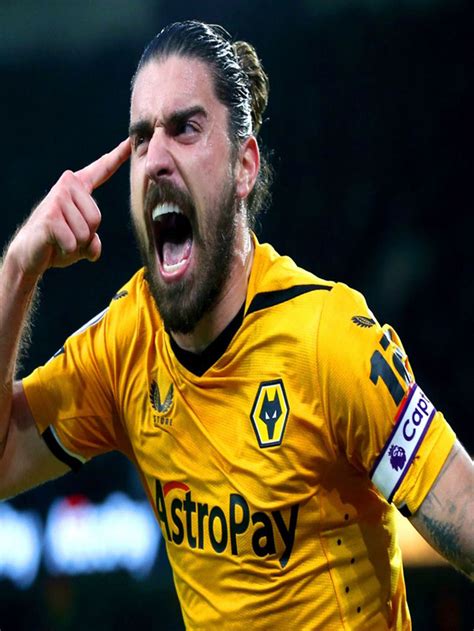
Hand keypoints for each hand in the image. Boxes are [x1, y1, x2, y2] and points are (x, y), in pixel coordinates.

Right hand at [8, 138, 130, 279]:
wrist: (29, 254)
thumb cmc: (58, 244)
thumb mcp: (84, 241)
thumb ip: (95, 240)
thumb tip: (94, 250)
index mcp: (78, 187)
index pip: (101, 170)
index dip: (118, 156)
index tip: (131, 141)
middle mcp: (67, 186)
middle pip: (96, 218)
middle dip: (86, 236)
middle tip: (67, 236)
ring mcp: (57, 198)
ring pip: (86, 232)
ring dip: (76, 245)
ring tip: (61, 240)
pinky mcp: (50, 215)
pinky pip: (74, 242)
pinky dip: (67, 250)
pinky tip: (54, 244)